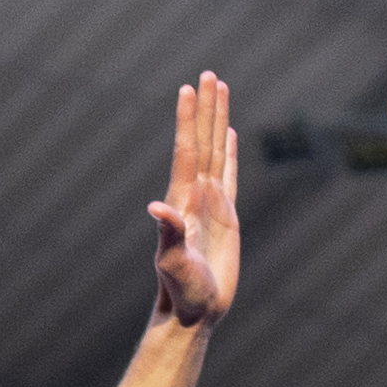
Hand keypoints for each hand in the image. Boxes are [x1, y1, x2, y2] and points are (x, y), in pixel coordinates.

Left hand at [150, 71, 241, 333]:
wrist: (193, 312)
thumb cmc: (181, 292)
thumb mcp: (173, 263)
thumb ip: (169, 236)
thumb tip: (157, 211)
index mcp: (182, 201)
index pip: (187, 150)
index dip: (188, 119)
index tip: (189, 88)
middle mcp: (194, 196)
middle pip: (202, 142)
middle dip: (206, 108)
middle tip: (208, 74)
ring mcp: (210, 204)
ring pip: (215, 152)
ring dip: (217, 121)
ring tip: (220, 90)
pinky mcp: (226, 217)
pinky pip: (229, 175)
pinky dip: (229, 153)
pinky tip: (228, 135)